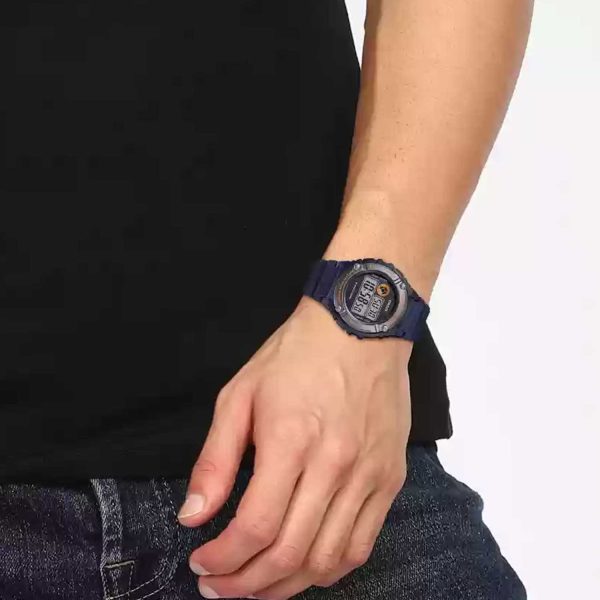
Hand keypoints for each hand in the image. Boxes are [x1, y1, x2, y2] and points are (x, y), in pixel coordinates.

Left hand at [178, 296, 411, 598]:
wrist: (360, 329)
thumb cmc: (297, 356)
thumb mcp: (240, 395)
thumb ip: (216, 459)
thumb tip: (194, 515)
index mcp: (291, 441)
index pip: (254, 527)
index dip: (222, 559)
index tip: (202, 563)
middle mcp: (334, 465)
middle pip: (290, 553)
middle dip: (247, 585)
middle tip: (221, 587)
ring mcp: (368, 475)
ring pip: (329, 560)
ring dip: (288, 585)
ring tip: (258, 585)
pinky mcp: (389, 477)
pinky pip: (363, 543)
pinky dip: (331, 568)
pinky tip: (305, 566)